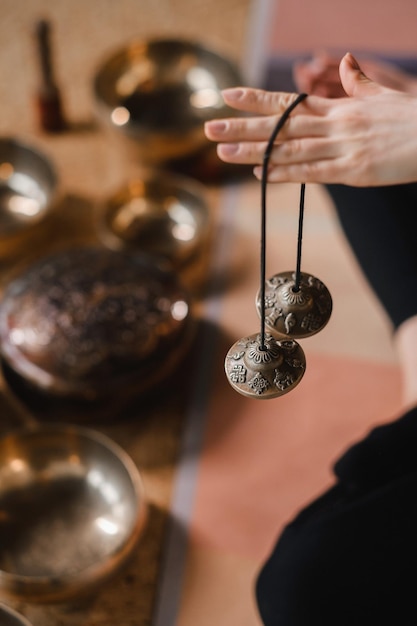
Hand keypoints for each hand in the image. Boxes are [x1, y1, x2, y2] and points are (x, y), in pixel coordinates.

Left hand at [204, 53, 416, 186]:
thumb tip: (345, 61)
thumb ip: (358, 82)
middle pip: (280, 126)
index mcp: (338, 108)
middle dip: (242, 127)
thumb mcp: (383, 95)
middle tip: (209, 128)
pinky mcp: (354, 171)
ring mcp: (342, 148)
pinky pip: (313, 172)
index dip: (256, 98)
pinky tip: (261, 175)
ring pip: (289, 149)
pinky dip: (286, 173)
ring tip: (222, 153)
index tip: (227, 95)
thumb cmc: (412, 118)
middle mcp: (334, 125)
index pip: (288, 101)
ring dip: (254, 153)